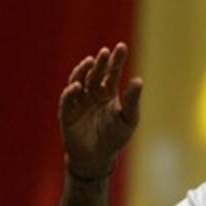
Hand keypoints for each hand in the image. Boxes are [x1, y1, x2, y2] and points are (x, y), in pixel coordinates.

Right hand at [58, 43, 142, 177]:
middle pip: (96, 74)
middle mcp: (93, 94)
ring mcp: (79, 103)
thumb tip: (139, 80)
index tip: (121, 46)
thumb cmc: (115, 137)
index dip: (116, 59)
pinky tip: (77, 86)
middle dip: (100, 63)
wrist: (98, 158)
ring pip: (79, 82)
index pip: (112, 72)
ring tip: (90, 62)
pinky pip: (67, 101)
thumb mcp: (129, 119)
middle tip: (105, 52)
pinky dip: (70, 93)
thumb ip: (132, 100)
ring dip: (83, 71)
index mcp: (108, 92)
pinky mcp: (67, 115)